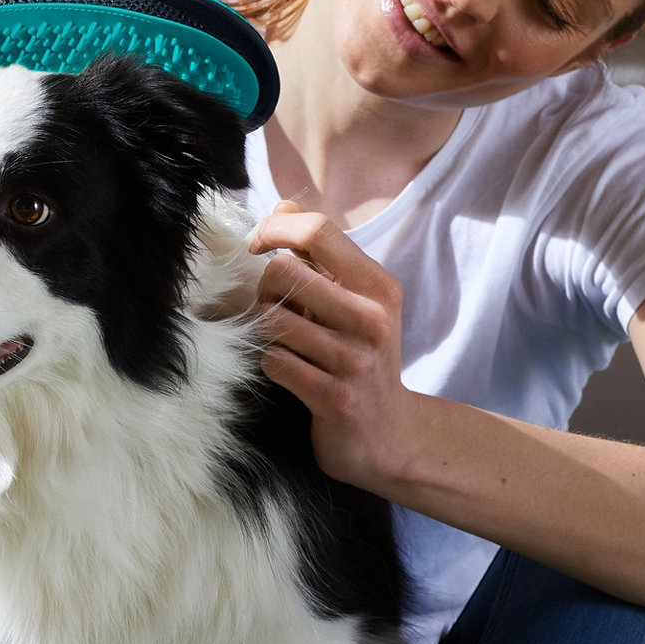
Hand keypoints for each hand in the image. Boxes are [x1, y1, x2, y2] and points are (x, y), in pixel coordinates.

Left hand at [248, 200, 417, 489]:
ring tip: (284, 342)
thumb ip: (321, 255)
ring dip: (266, 330)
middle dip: (264, 288)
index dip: (273, 230)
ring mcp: (355, 359)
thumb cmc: (361, 359)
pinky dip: (272, 364)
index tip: (256, 247)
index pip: (317, 230)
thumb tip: (282, 207)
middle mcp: (372, 317)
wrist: (388, 436)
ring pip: (273, 319)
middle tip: (274, 308)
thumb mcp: (356, 302)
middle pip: (284, 271)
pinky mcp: (335, 397)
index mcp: (377, 285)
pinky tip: (290, 372)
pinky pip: (275, 362)